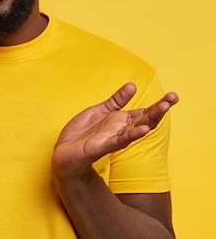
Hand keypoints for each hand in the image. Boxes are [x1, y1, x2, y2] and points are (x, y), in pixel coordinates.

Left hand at [52, 83, 178, 178]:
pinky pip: (120, 140)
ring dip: (150, 120)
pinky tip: (142, 130)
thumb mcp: (99, 111)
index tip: (173, 95)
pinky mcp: (103, 145)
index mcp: (121, 120)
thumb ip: (116, 100)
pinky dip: (131, 135)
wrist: (64, 152)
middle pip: (145, 119)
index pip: (145, 112)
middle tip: (173, 98)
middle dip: (159, 109)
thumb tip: (133, 85)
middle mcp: (121, 130)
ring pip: (136, 129)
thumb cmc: (83, 133)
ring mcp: (114, 138)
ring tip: (163, 108)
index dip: (159, 104)